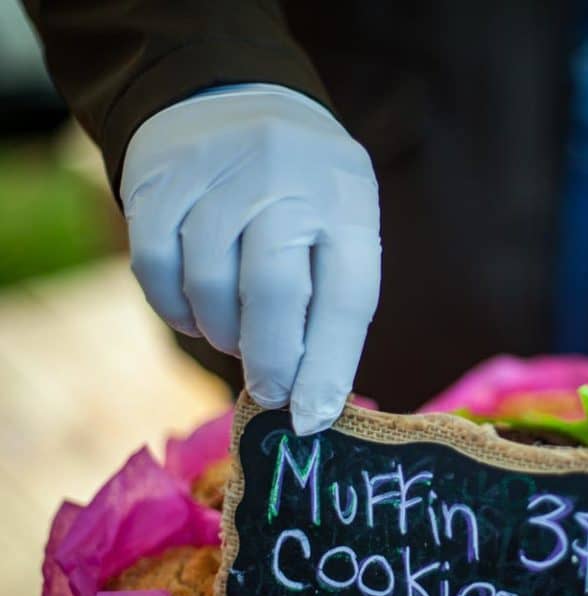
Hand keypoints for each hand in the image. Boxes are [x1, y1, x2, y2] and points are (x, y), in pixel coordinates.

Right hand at [121, 84, 379, 434]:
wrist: (235, 100)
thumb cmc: (303, 194)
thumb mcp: (340, 229)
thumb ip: (332, 304)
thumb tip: (312, 403)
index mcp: (347, 202)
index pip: (347, 296)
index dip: (329, 367)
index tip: (312, 419)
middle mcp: (288, 181)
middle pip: (273, 291)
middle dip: (271, 361)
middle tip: (269, 394)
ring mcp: (220, 174)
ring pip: (209, 285)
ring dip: (221, 333)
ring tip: (235, 335)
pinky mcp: (160, 179)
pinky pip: (155, 268)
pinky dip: (175, 309)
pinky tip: (195, 310)